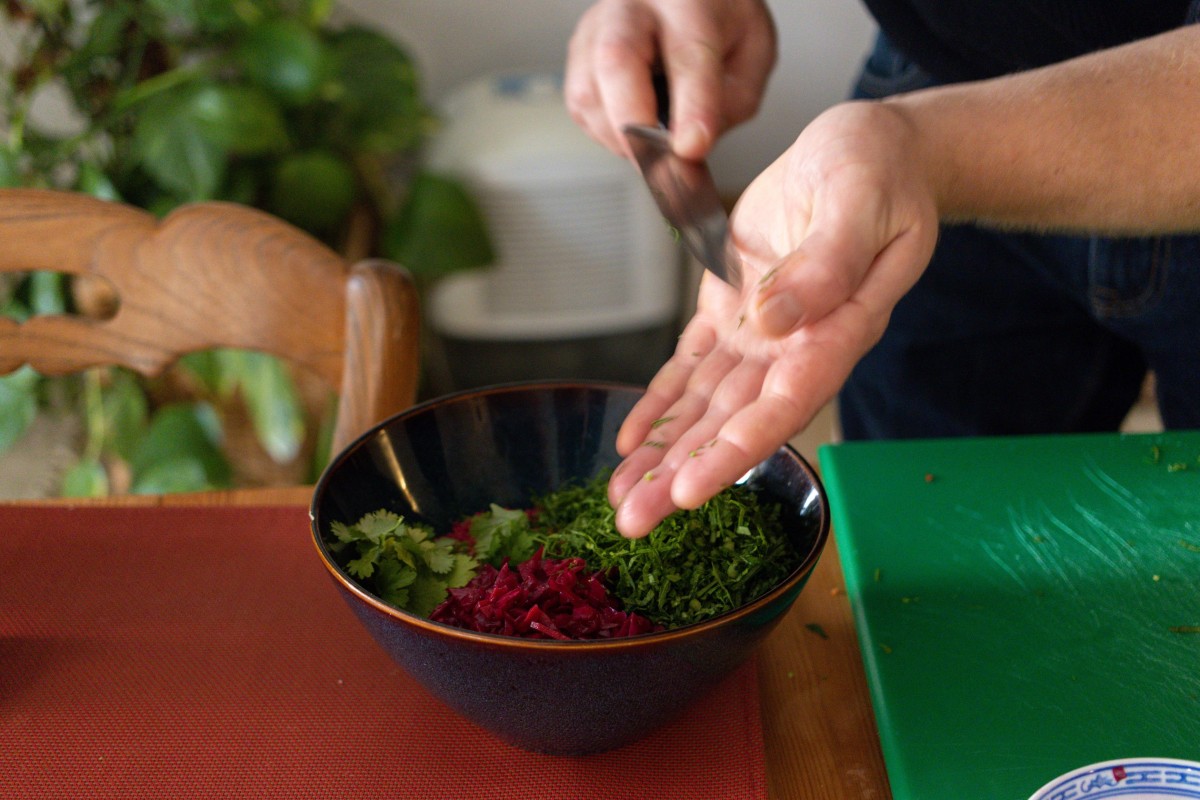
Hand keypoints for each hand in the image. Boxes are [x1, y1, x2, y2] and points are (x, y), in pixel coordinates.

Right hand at [564, 0, 776, 158]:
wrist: (682, 4)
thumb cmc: (718, 22)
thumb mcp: (752, 52)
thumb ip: (733, 99)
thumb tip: (691, 146)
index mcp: (686, 2)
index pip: (688, 55)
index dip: (690, 107)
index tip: (691, 147)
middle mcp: (631, 9)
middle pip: (616, 61)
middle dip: (635, 122)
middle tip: (659, 161)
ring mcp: (595, 32)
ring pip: (588, 94)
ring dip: (621, 138)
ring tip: (655, 147)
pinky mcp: (578, 60)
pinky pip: (581, 110)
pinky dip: (607, 134)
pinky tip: (635, 132)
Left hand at [607, 101, 940, 536]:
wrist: (871, 152)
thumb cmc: (879, 172)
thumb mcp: (863, 204)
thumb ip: (827, 263)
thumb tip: (776, 322)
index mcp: (840, 329)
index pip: (786, 404)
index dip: (738, 450)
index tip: (691, 490)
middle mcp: (797, 346)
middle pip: (735, 423)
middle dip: (683, 474)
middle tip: (634, 523)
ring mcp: (763, 332)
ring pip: (706, 405)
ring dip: (663, 454)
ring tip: (620, 500)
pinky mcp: (734, 308)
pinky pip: (692, 364)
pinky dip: (661, 402)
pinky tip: (631, 442)